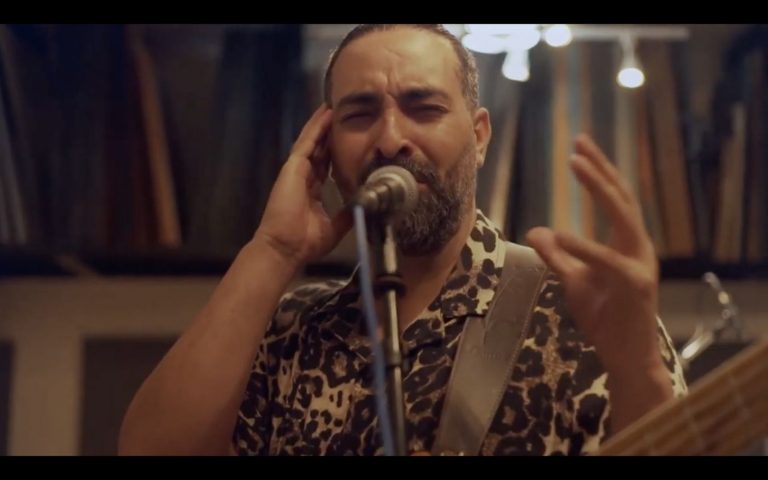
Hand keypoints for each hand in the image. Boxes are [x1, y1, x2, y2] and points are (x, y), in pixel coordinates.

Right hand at [254, 105, 352, 266]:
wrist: (286, 247)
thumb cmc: (304, 242)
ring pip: (312, 141)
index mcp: (311, 191)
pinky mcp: (293, 167)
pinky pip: (306, 142)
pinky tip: (325, 114)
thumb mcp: (334, 228)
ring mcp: (297, 171)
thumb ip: (346, 216)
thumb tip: (362, 207)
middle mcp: (304, 178)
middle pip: (319, 149)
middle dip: (329, 132)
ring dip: (322, 124)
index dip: (334, 152)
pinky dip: (316, 128)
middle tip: (340, 113)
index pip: (325, 166)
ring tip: (332, 106)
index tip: (347, 140)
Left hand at [525, 134, 662, 377]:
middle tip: (579, 144)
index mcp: (629, 243)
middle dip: (601, 169)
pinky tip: (560, 234)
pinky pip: (607, 261)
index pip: (616, 199)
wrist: (626, 357)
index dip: (600, 172)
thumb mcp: (574, 281)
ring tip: (577, 166)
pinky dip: (583, 246)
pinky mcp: (635, 286)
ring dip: (600, 189)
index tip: (580, 146)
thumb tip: (536, 231)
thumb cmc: (605, 317)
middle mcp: (639, 248)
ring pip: (624, 217)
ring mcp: (641, 265)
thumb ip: (557, 256)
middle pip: (622, 198)